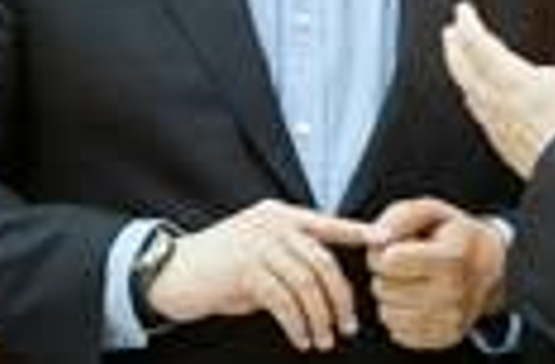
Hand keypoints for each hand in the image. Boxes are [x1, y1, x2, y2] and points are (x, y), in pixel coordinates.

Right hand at [148, 199, 383, 351]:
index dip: (357, 231)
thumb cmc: (217, 267)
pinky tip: (301, 338)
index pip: (327, 223)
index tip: (384, 240)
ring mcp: (259, 244)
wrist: (171, 272)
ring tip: (324, 339)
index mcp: (280, 216)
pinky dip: (297, 324)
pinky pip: (284, 301)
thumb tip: (324, 284)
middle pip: (323, 261)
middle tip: (347, 325)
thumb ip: (289, 257)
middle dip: (340, 297)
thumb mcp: (258, 252)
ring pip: (307, 284)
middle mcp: (273, 224)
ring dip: (320, 317)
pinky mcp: (245, 270)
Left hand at [366, 198, 507, 349]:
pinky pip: (399, 333)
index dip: (381, 252)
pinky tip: (415, 301)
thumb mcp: (432, 210)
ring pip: (388, 314)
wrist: (492, 265)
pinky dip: (401, 317)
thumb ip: (400, 217)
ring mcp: (452, 318)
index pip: (389, 262)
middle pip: (384, 289)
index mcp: (451, 257)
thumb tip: (376, 237)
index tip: (392, 248)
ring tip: (409, 282)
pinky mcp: (446, 337)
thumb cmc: (456, 235)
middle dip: (384, 275)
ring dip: (391, 297)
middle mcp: (454, 292)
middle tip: (402, 266)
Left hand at [443, 0, 554, 177]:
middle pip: (462, 67)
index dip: (467, 22)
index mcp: (510, 76)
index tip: (462, 10)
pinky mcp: (501, 144)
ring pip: (467, 92)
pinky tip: (480, 106)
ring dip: (459, 72)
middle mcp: (494, 99)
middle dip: (454, 47)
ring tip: (460, 65)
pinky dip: (473, 100)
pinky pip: (478, 116)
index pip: (477, 42)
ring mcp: (495, 124)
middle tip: (449, 32)